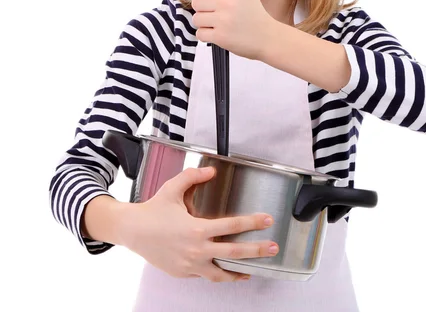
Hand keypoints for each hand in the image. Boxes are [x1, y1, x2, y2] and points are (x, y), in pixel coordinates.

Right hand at [119, 166, 278, 281]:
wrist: (132, 231)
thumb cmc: (153, 210)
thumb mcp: (173, 188)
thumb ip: (193, 176)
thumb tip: (212, 172)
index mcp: (197, 229)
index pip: (232, 226)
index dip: (252, 223)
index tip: (266, 220)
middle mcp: (196, 249)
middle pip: (234, 253)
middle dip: (257, 250)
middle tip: (273, 248)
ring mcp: (190, 265)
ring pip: (220, 273)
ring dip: (238, 272)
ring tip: (253, 271)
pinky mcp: (183, 273)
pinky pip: (204, 275)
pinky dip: (217, 273)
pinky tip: (225, 270)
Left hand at [191, 0, 275, 59]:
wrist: (267, 36)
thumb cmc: (254, 13)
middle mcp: (227, 2)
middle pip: (196, 2)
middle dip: (203, 9)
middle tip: (216, 14)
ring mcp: (223, 20)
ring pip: (196, 19)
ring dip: (204, 23)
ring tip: (218, 24)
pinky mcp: (220, 37)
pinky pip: (200, 34)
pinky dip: (206, 36)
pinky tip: (218, 33)